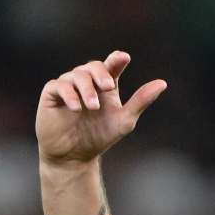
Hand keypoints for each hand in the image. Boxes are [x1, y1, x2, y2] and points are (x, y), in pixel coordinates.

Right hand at [36, 51, 166, 166]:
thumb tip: (162, 83)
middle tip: (108, 86)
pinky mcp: (52, 94)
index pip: (111, 65)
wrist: (74, 156)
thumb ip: (141, 101)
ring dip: (86, 88)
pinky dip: (69, 94)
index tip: (123, 58)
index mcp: (105, 85)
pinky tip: (76, 107)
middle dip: (101, 73)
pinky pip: (59, 85)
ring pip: (77, 74)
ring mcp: (68, 86)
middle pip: (93, 66)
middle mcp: (87, 82)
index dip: (116, 59)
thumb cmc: (100, 137)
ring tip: (92, 107)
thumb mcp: (124, 120)